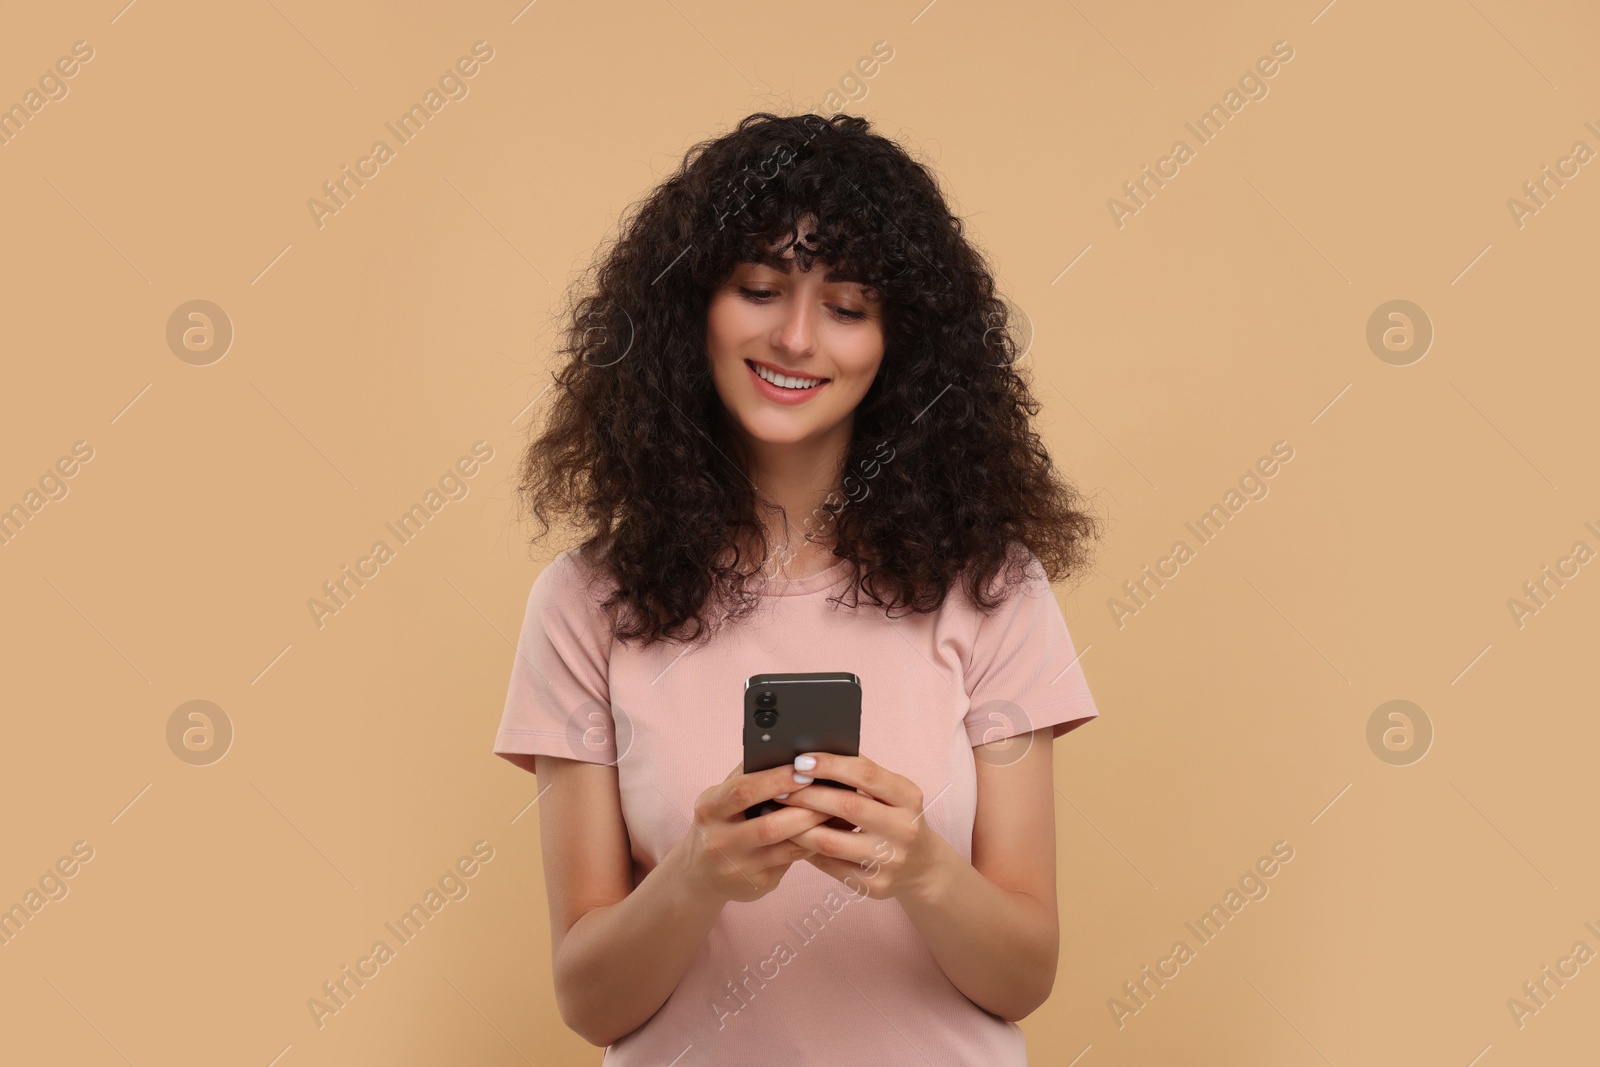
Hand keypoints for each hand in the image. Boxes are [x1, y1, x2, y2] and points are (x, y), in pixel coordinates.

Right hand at [676, 760, 835, 904]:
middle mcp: (718, 842)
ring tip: (837, 810)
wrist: (700, 874)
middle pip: (769, 826)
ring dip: (816, 828)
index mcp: (709, 809)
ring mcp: (738, 868)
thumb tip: (788, 751)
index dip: (776, 780)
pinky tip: (830, 833)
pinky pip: (793, 862)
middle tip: (833, 792)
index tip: (804, 770)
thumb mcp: (721, 797)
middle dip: (805, 808)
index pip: (744, 791)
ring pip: (787, 848)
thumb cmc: (721, 821)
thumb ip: (749, 775)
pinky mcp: (757, 884)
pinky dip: (814, 845)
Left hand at [779, 752, 953, 902]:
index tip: (801, 760)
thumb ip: (863, 777)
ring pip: (831, 842)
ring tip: (778, 814)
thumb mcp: (894, 794)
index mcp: (908, 798)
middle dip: (807, 795)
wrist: (923, 867)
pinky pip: (829, 865)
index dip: (831, 765)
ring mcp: (890, 861)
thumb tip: (814, 759)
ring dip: (797, 826)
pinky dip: (806, 850)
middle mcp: (903, 829)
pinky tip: (792, 838)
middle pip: (847, 806)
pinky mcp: (874, 886)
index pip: (866, 775)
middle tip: (780, 788)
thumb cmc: (896, 819)